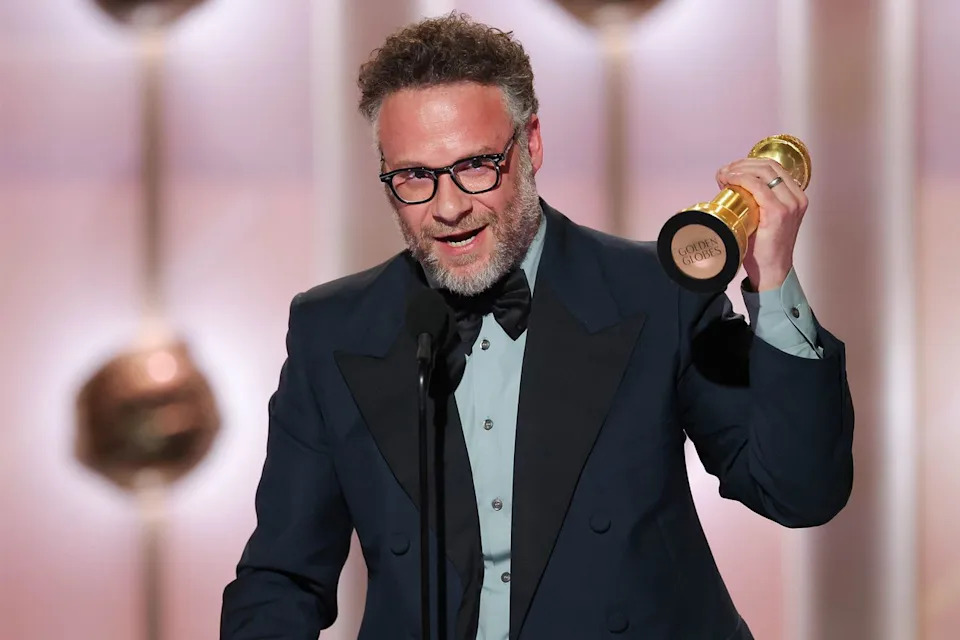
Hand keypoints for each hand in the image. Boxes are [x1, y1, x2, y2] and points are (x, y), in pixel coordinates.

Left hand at [716, 158, 808, 291]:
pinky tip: (729, 179)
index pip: (773, 168)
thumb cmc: (764, 247)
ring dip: (740, 169)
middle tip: (724, 171)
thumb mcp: (763, 218)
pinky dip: (742, 178)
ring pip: (764, 171)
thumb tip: (731, 184)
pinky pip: (758, 186)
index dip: (750, 163)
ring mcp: (790, 204)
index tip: (731, 169)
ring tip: (723, 174)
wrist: (771, 270)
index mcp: (796, 196)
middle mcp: (797, 197)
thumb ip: (756, 200)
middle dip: (742, 164)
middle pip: (769, 166)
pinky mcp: (779, 212)